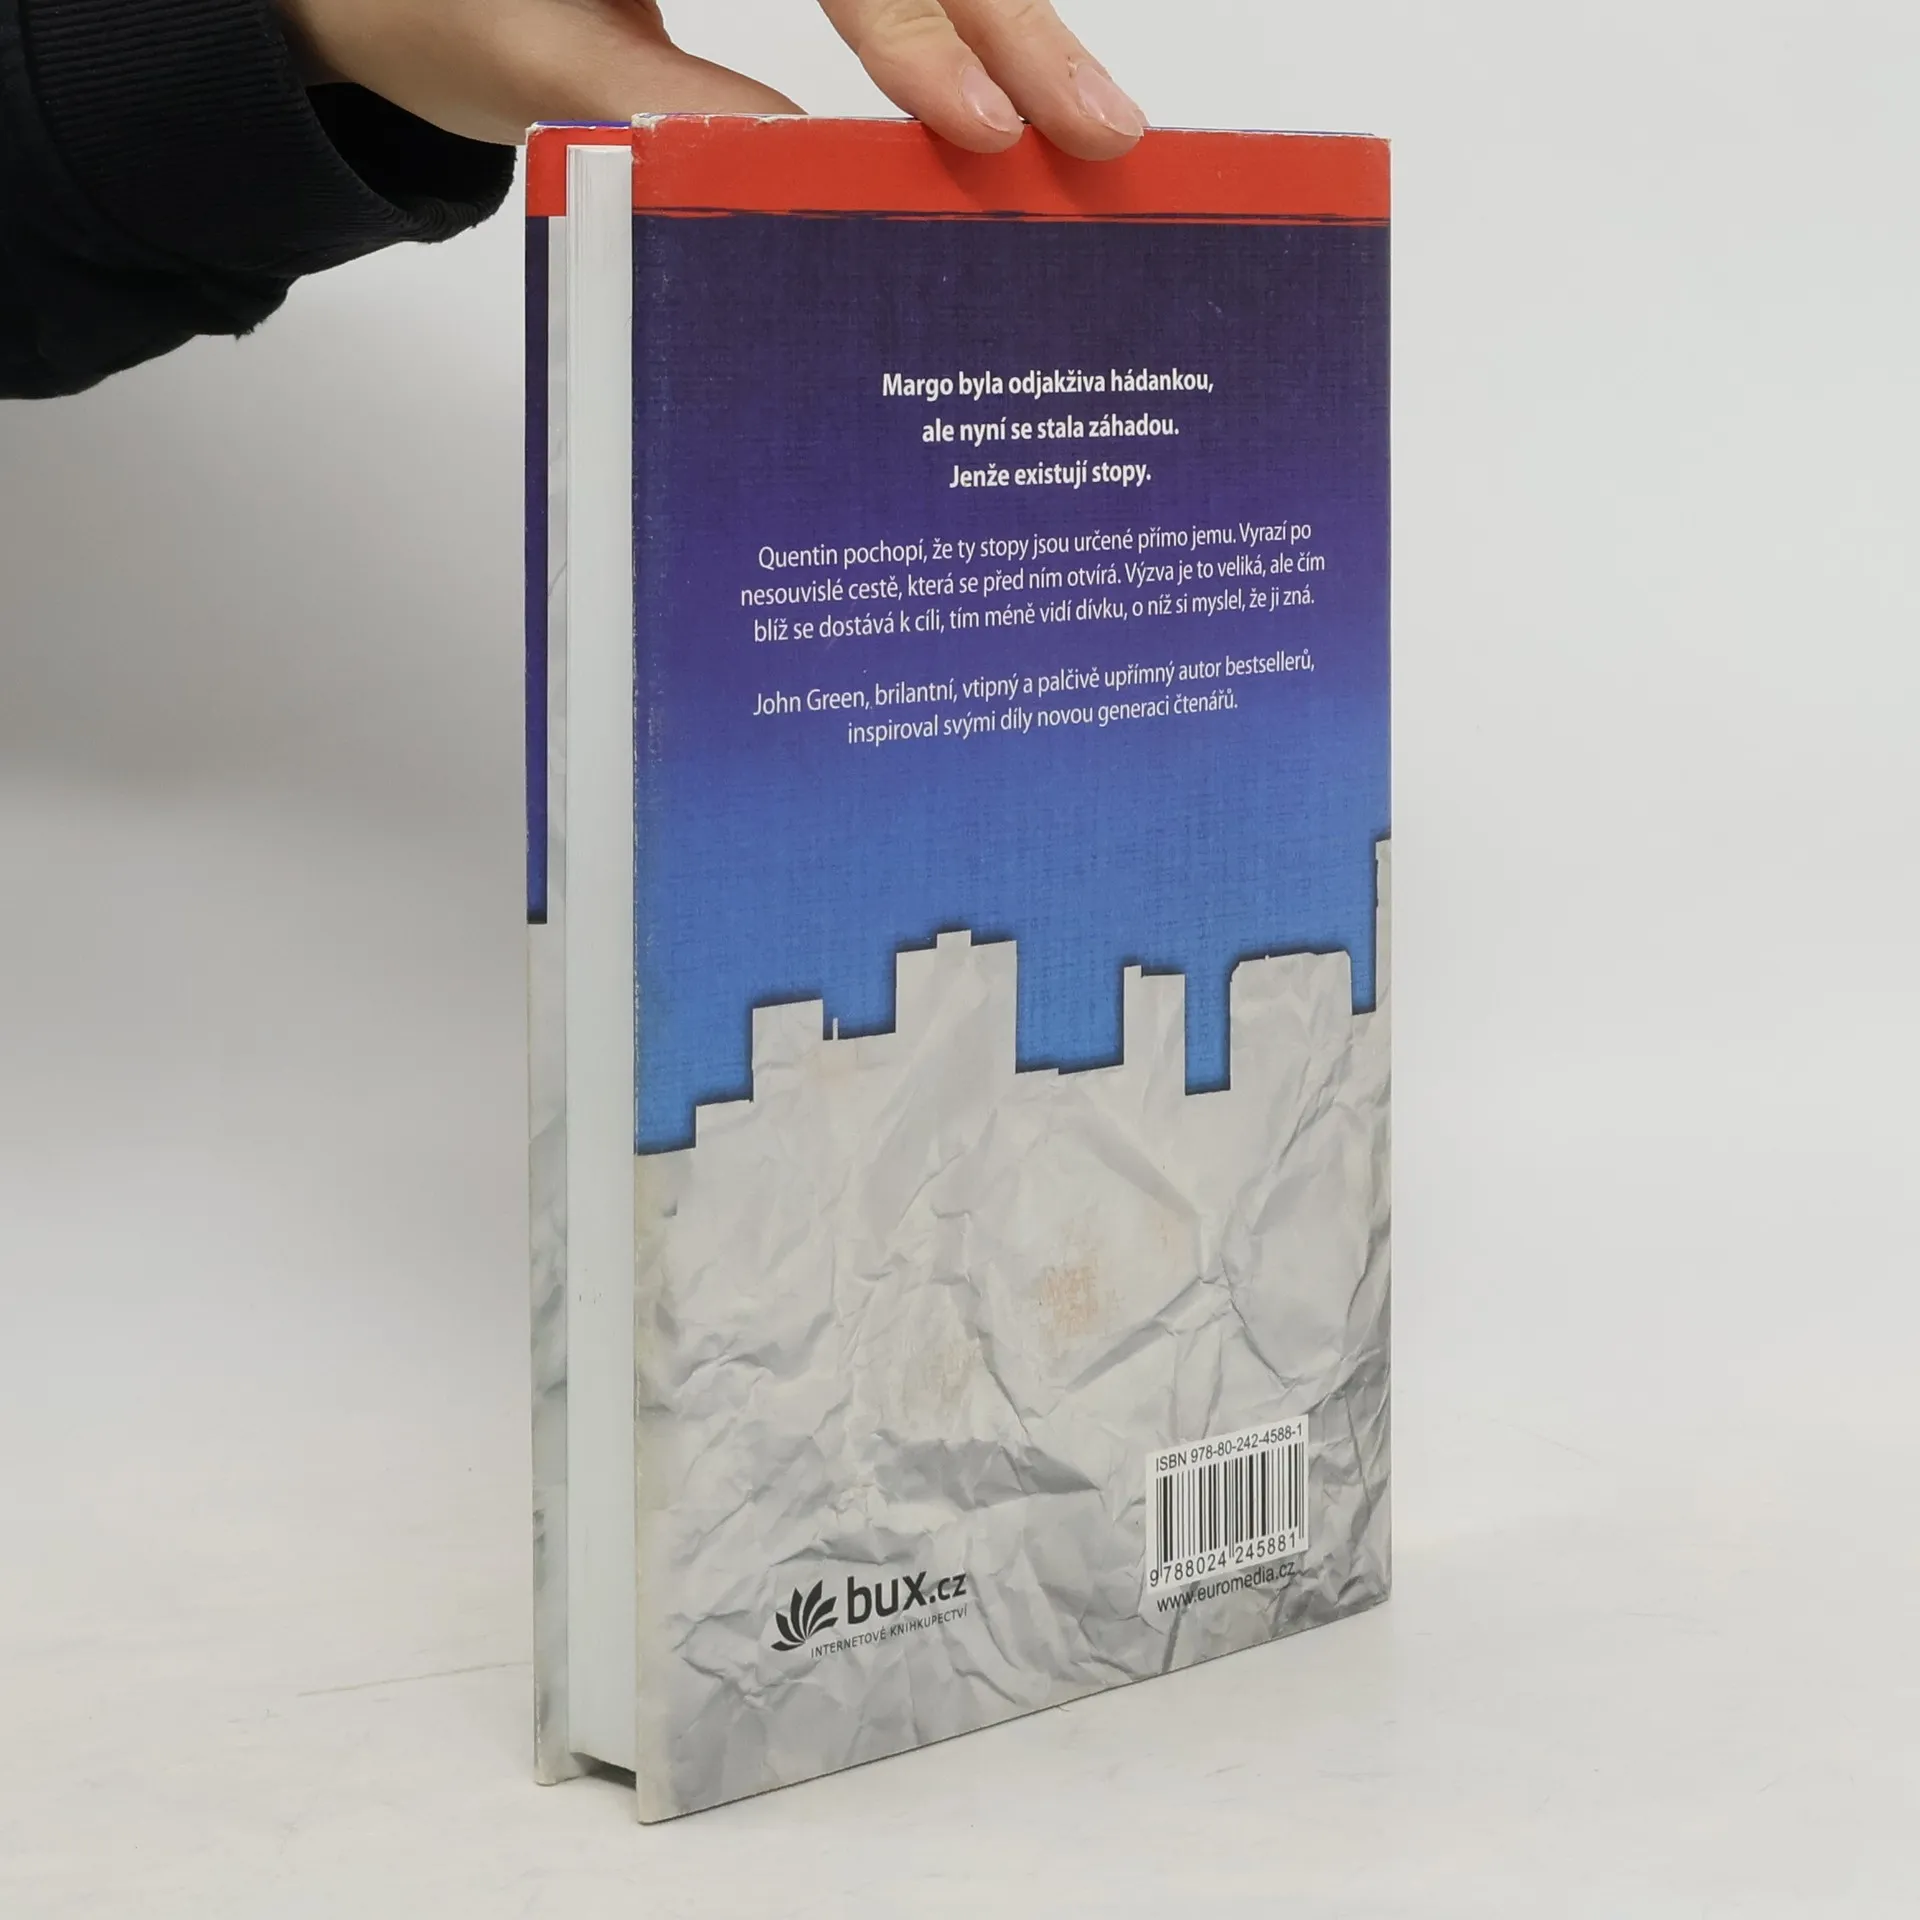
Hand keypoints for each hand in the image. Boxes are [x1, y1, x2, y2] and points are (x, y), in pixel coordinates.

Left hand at [278, 0, 1146, 157]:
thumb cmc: (439, 2)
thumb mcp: (536, 59)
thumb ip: (669, 111)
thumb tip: (816, 181)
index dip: (916, 27)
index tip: (977, 125)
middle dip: (1012, 18)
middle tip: (1098, 129)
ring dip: (1013, 18)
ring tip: (1090, 118)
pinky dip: (964, 22)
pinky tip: (1020, 87)